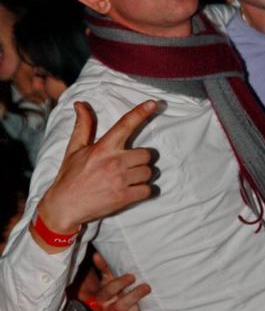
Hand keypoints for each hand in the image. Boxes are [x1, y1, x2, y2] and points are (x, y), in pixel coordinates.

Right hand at [35, 100, 158, 243]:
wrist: (64, 207)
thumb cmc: (70, 177)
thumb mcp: (74, 149)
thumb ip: (83, 126)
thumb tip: (80, 104)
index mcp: (103, 147)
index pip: (125, 125)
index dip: (141, 112)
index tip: (153, 103)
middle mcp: (114, 162)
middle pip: (146, 154)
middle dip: (141, 159)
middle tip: (129, 165)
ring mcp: (120, 180)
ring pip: (149, 172)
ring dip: (143, 176)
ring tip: (129, 179)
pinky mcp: (124, 197)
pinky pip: (148, 190)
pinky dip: (144, 191)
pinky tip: (133, 191)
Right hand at [82, 252, 149, 310]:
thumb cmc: (112, 291)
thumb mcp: (107, 279)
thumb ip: (103, 267)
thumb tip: (96, 254)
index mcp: (101, 297)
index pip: (109, 291)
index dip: (120, 284)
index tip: (132, 276)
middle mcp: (107, 310)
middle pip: (120, 306)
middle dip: (134, 296)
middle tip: (147, 287)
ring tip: (143, 304)